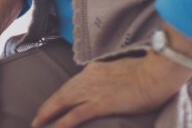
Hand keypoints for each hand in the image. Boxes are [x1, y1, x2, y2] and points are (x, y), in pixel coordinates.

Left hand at [31, 53, 191, 127]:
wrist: (156, 74)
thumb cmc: (146, 73)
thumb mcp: (121, 72)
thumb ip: (108, 79)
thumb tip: (106, 88)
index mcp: (93, 70)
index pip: (70, 85)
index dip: (59, 97)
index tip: (51, 105)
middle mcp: (88, 79)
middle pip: (61, 94)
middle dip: (47, 108)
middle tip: (36, 120)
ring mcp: (93, 91)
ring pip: (62, 104)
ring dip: (47, 115)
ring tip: (37, 125)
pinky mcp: (100, 104)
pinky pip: (75, 115)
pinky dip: (62, 123)